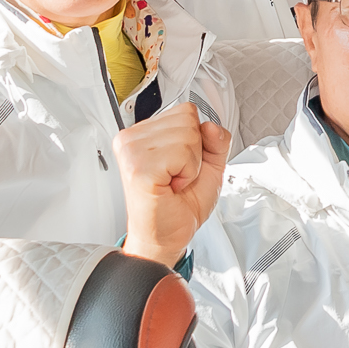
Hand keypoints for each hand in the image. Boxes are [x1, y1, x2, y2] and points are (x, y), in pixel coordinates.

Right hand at [115, 103, 231, 267]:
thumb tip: (211, 125)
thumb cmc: (180, 205)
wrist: (166, 236)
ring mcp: (131, 151)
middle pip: (188, 119)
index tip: (180, 164)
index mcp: (142, 133)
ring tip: (173, 181)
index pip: (185, 110)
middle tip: (177, 176)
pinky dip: (187, 173)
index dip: (196, 140)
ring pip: (188, 135)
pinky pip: (182, 153)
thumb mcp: (209, 166)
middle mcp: (131, 138)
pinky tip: (170, 186)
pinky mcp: (138, 167)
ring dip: (190, 165)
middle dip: (194, 152)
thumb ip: (216, 141)